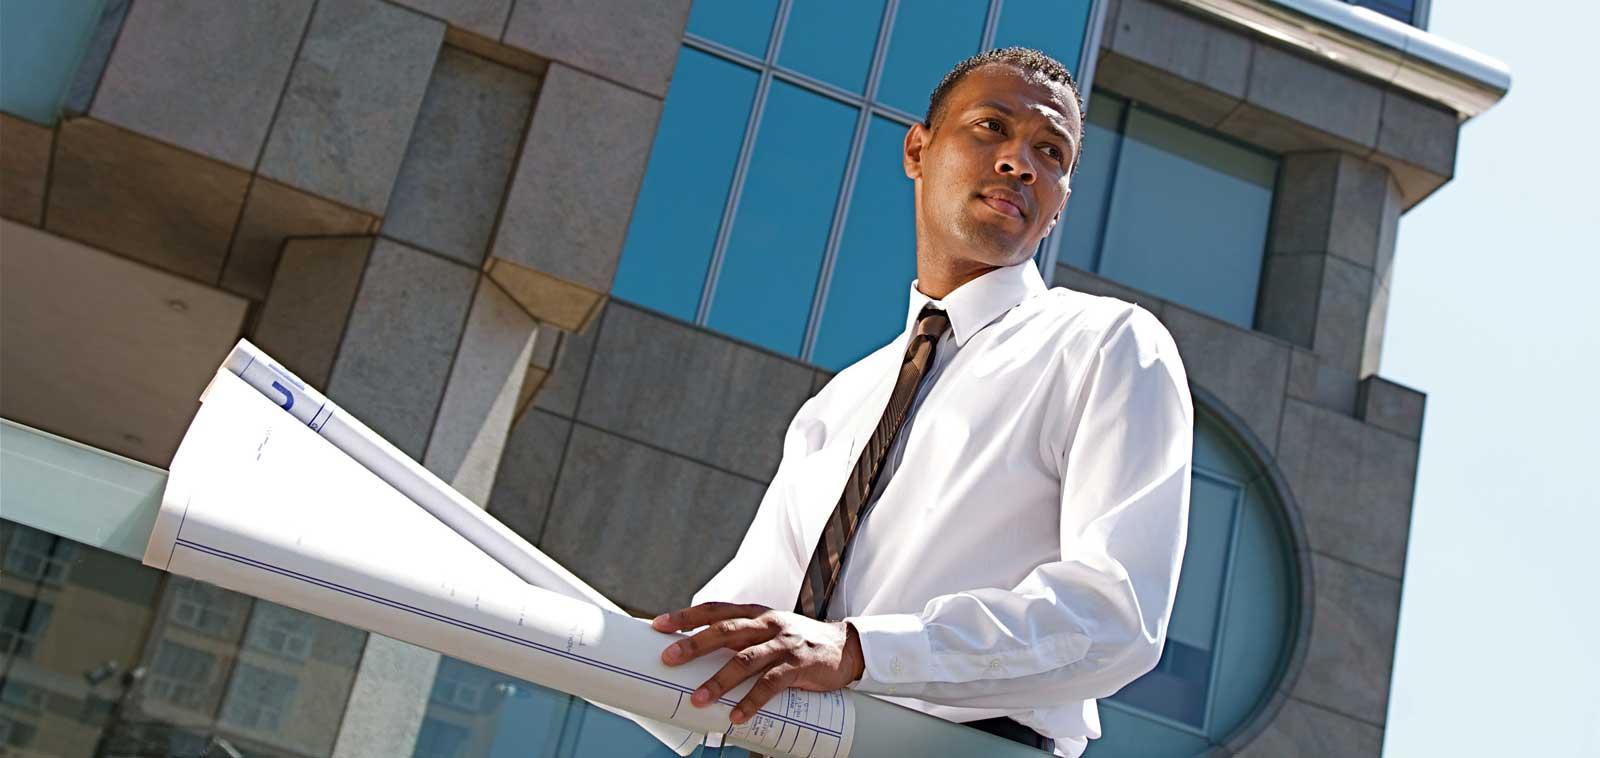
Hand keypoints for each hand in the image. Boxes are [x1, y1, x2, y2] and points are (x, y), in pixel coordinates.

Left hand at [652, 602, 865, 723]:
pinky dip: (752, 700)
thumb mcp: (769, 632)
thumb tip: (700, 655)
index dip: (686, 616)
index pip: (715, 610)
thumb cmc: (798, 643)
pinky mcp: (800, 664)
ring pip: (746, 659)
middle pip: (724, 630)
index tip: (658, 625)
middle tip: (668, 659)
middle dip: (694, 645)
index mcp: (756, 614)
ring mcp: (784, 643)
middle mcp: (768, 624)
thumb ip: (740, 639)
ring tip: (699, 699)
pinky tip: (737, 715)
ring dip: (719, 680)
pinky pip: (772, 684)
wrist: (845, 648)